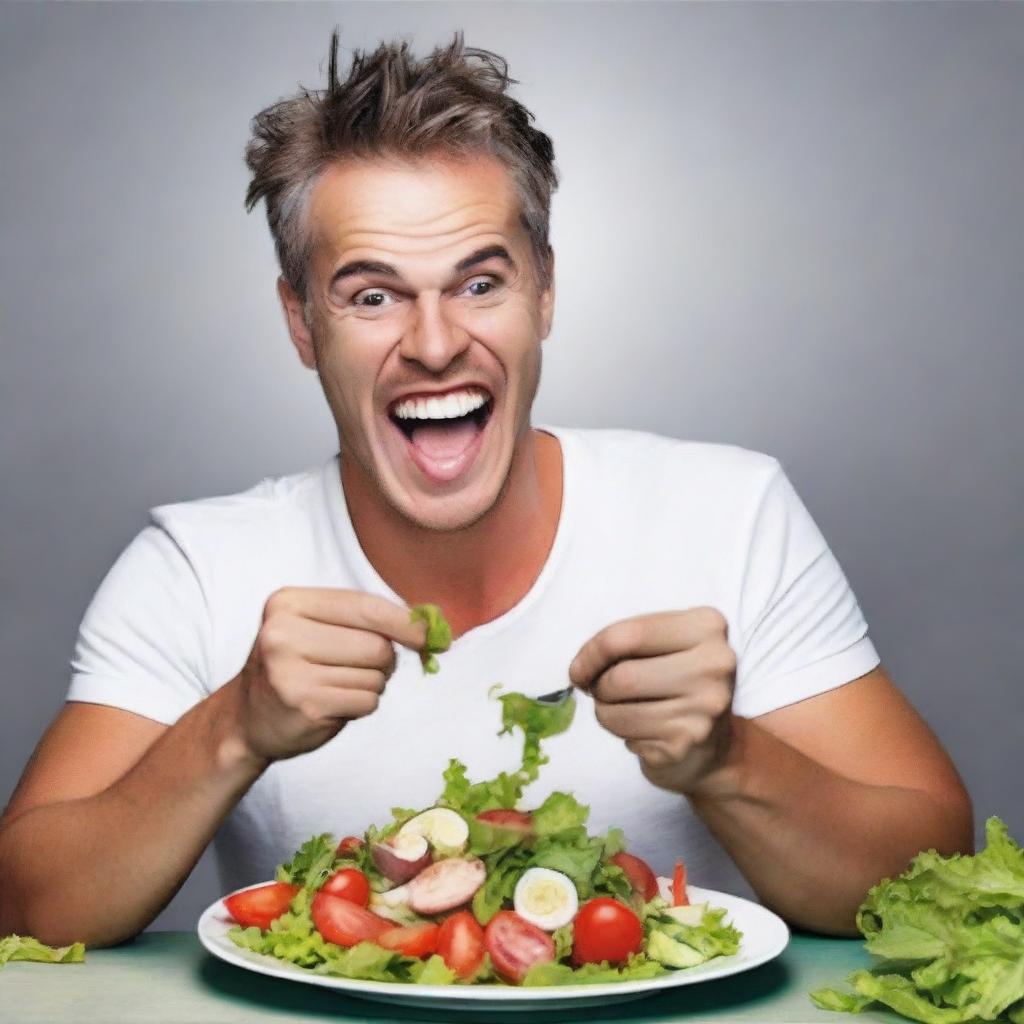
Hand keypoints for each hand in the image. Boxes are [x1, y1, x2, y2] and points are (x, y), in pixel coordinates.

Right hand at [229, 588, 426, 763]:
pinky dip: (361, 704)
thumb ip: (364, 619)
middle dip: (383, 659)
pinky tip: (333, 703)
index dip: (405, 622)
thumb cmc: (294, 665)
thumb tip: (428, 627)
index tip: (431, 634)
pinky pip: (366, 701)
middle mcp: (283, 634)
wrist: (247, 718)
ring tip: (336, 685)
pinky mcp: (305, 706)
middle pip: (376, 644)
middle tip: (358, 666)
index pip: (365, 607)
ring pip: (375, 676)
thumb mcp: (315, 626)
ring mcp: (291, 672)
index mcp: (288, 603)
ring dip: (370, 684)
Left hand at [568, 607, 736, 796]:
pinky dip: (620, 732)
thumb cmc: (676, 682)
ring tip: (621, 710)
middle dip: (598, 686)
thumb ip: (630, 641)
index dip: (592, 652)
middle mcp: (714, 665)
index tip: (580, 667)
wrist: (713, 745)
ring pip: (617, 709)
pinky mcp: (688, 742)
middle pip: (622, 676)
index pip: (629, 634)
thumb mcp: (666, 645)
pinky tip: (640, 731)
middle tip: (602, 691)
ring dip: (604, 711)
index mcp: (707, 626)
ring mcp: (705, 707)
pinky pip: (626, 734)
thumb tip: (582, 667)